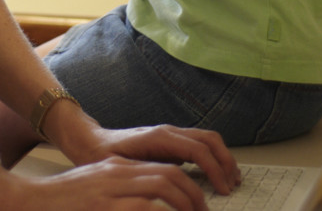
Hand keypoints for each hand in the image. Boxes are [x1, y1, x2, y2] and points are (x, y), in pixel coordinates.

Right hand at [13, 156, 213, 210]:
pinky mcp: (104, 205)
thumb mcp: (94, 190)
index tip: (198, 206)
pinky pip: (145, 207)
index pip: (163, 170)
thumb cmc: (59, 204)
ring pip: (162, 187)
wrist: (24, 202)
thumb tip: (151, 206)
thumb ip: (119, 195)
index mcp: (116, 169)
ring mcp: (110, 188)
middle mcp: (116, 173)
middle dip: (193, 195)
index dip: (187, 187)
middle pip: (169, 175)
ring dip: (185, 203)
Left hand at [58, 123, 240, 197]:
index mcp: (158, 137)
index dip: (214, 170)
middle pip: (208, 140)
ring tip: (231, 180)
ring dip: (223, 157)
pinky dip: (213, 156)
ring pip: (207, 139)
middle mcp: (167, 131)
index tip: (222, 190)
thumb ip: (144, 177)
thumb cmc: (101, 155)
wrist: (90, 141)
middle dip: (225, 162)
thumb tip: (166, 188)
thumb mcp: (120, 169)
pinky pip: (199, 143)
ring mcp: (170, 133)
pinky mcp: (170, 140)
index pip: (197, 150)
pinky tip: (216, 173)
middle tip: (232, 186)